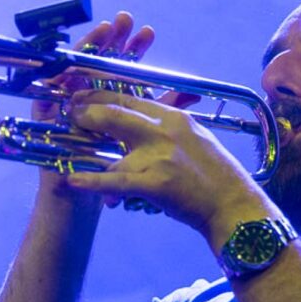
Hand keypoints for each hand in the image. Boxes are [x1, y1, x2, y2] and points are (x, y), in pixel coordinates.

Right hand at [32, 13, 154, 209]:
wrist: (83, 208)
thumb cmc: (113, 180)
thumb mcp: (143, 143)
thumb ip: (161, 115)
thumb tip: (189, 93)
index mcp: (110, 104)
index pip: (121, 69)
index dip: (133, 50)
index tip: (147, 32)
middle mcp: (86, 101)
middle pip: (97, 62)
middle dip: (111, 40)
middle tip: (123, 19)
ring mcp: (64, 107)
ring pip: (73, 68)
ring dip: (87, 48)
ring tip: (102, 28)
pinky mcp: (44, 118)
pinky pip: (50, 90)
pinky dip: (59, 72)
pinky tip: (70, 58)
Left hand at [62, 90, 275, 247]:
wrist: (234, 206)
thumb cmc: (217, 176)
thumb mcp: (196, 139)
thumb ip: (171, 127)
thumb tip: (147, 121)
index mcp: (175, 117)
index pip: (131, 98)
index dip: (102, 95)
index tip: (84, 98)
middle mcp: (165, 130)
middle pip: (116, 111)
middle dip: (87, 111)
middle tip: (70, 114)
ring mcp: (160, 155)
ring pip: (112, 143)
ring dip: (85, 147)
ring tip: (65, 151)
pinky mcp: (156, 183)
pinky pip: (116, 180)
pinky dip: (91, 182)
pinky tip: (71, 181)